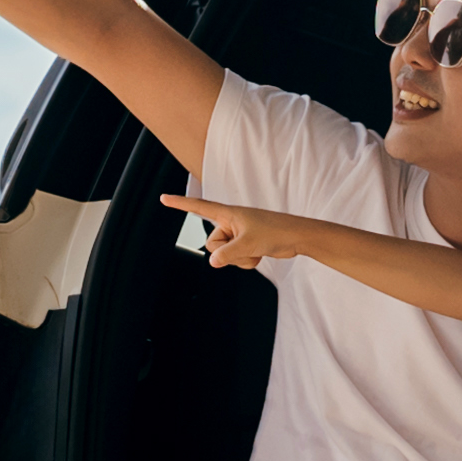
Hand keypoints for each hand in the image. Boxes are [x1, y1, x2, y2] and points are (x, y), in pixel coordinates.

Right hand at [164, 194, 312, 273]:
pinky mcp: (245, 244)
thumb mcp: (247, 245)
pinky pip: (236, 259)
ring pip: (224, 254)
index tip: (163, 198)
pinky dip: (246, 261)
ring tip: (256, 249)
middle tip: (246, 244)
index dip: (181, 203)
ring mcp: (238, 234)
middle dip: (226, 251)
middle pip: (211, 243)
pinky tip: (260, 253)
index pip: (199, 206)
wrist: (297, 237)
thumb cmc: (275, 233)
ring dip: (239, 258)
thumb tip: (212, 262)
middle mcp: (230, 222)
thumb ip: (227, 254)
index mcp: (228, 213)